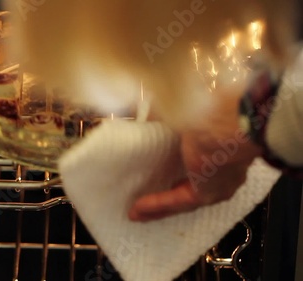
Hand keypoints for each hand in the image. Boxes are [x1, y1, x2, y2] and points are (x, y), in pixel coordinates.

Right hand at [128, 90, 261, 221]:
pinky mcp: (205, 193)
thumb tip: (139, 109)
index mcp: (225, 146)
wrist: (230, 120)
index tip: (163, 169)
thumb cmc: (213, 107)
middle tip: (146, 199)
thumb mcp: (182, 109)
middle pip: (190, 185)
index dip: (180, 166)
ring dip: (159, 206)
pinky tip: (137, 209)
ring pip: (183, 198)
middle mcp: (225, 170)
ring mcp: (217, 184)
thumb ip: (162, 113)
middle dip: (168, 192)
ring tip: (137, 212)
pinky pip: (176, 202)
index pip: (200, 163)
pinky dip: (156, 204)